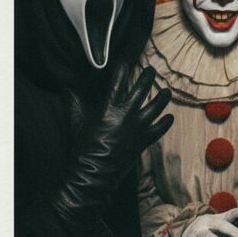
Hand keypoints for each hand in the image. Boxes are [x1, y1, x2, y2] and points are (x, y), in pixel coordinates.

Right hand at [54, 65, 172, 222]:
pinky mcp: (144, 141)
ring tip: (166, 91)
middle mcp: (127, 115)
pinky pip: (159, 130)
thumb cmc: (83, 150)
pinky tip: (170, 117)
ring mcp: (138, 128)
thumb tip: (67, 90)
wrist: (95, 174)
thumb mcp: (76, 124)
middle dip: (147, 77)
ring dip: (161, 98)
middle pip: (141, 90)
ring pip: (155, 107)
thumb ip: (74, 106)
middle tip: (150, 70)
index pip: (118, 83)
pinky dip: (165, 123)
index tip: (126, 62)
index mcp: (109, 108)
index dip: (122, 70)